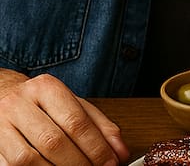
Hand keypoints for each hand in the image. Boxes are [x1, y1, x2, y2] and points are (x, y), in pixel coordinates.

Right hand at [0, 72, 128, 165]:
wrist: (1, 96)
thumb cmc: (42, 104)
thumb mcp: (74, 105)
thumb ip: (100, 126)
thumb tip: (119, 151)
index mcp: (46, 88)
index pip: (76, 122)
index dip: (95, 147)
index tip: (109, 162)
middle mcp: (19, 104)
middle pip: (53, 141)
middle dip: (78, 163)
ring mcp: (0, 124)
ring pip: (29, 159)